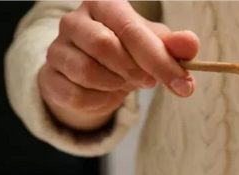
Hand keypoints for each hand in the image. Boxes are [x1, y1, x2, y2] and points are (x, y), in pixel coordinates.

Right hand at [39, 0, 199, 130]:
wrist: (91, 73)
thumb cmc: (127, 51)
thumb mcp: (153, 45)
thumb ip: (173, 45)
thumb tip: (191, 44)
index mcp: (103, 4)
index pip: (130, 29)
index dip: (159, 59)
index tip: (183, 84)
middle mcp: (73, 20)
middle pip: (104, 46)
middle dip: (134, 71)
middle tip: (149, 82)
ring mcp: (56, 48)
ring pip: (87, 72)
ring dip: (116, 86)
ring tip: (124, 83)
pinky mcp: (48, 76)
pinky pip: (75, 95)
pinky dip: (99, 102)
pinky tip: (106, 94)